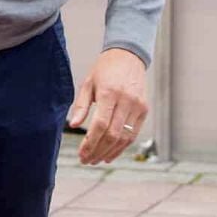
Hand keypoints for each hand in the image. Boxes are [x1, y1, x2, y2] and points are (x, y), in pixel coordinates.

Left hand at [69, 48, 147, 165]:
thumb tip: (72, 125)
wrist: (128, 56)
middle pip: (113, 135)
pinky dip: (122, 147)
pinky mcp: (144, 110)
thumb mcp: (88, 83)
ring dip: (110, 152)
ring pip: (124, 138)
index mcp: (110, 93)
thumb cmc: (104, 69)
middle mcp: (126, 101)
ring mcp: (138, 106)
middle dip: (98, 151)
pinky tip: (110, 154)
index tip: (81, 154)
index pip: (101, 125)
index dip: (90, 143)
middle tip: (86, 160)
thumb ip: (81, 105)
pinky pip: (133, 134)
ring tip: (96, 160)